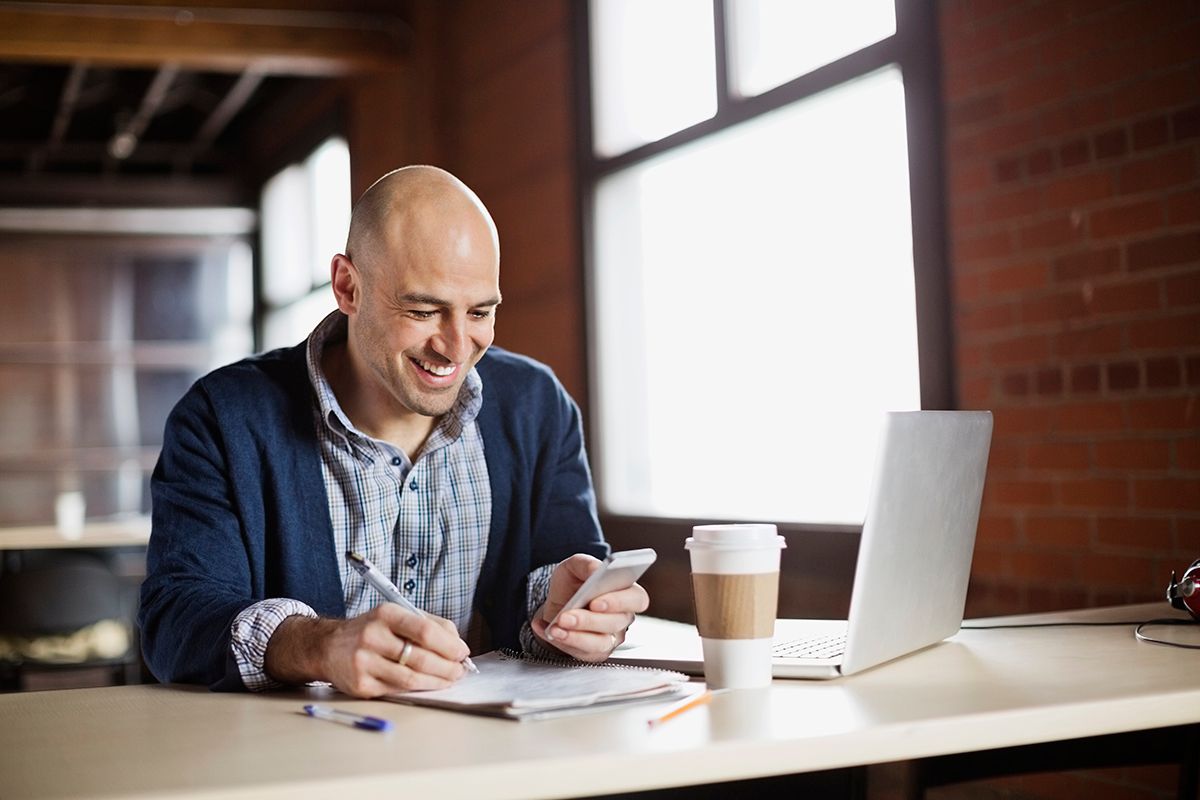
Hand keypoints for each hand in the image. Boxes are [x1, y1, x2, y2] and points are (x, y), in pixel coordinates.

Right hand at [266, 605, 469, 697]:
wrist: (328, 647)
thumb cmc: (372, 630)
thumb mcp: (396, 616)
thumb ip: (429, 624)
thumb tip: (457, 644)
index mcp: (386, 614)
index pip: (425, 630)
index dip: (449, 645)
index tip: (463, 652)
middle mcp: (372, 637)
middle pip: (421, 658)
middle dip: (447, 667)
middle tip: (460, 671)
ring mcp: (364, 662)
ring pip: (411, 679)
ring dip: (437, 682)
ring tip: (450, 680)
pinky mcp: (360, 685)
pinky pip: (397, 690)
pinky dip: (417, 689)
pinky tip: (427, 685)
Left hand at [531, 554, 649, 661]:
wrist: (557, 603)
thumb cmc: (573, 584)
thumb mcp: (575, 566)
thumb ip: (586, 564)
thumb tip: (596, 571)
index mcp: (626, 592)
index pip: (637, 599)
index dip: (619, 602)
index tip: (597, 601)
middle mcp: (623, 616)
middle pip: (616, 623)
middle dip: (589, 620)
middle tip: (568, 616)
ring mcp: (611, 637)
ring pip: (600, 642)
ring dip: (575, 635)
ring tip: (557, 625)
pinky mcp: (596, 652)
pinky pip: (584, 652)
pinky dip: (565, 642)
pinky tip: (552, 631)